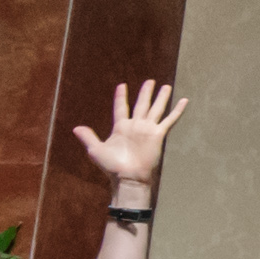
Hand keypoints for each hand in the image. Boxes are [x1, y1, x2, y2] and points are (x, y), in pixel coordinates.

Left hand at [69, 78, 187, 192]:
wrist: (128, 177)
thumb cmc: (112, 166)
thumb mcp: (96, 150)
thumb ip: (88, 137)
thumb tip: (75, 128)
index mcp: (121, 127)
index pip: (121, 108)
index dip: (121, 97)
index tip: (122, 85)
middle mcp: (135, 125)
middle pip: (142, 104)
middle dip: (145, 93)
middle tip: (150, 81)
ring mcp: (148, 129)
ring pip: (156, 108)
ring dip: (161, 98)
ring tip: (166, 86)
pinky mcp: (158, 134)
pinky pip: (169, 120)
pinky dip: (177, 110)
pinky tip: (184, 101)